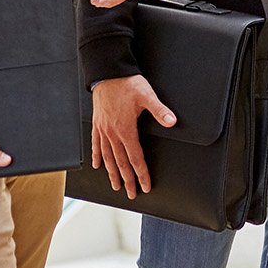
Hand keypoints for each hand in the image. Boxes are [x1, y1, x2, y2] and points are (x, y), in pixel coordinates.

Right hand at [91, 75, 175, 197]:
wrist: (107, 73)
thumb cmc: (127, 83)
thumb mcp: (147, 96)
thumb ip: (160, 110)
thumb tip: (172, 121)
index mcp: (126, 129)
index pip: (135, 158)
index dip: (141, 174)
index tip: (145, 186)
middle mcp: (113, 133)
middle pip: (121, 162)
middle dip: (127, 179)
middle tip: (131, 194)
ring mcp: (103, 130)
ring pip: (107, 157)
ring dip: (112, 173)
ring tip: (115, 185)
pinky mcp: (97, 124)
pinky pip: (95, 144)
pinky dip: (97, 156)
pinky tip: (97, 166)